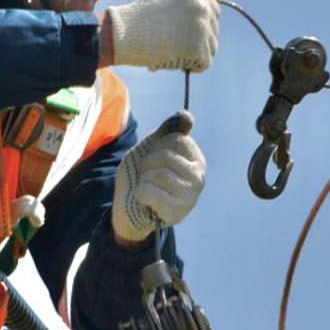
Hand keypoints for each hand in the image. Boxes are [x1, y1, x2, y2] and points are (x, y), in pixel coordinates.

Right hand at [103, 0, 225, 71]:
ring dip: (196, 51)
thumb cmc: (144, 15)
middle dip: (198, 36)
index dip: (196, 21)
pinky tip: (175, 58)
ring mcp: (202, 28)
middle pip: (213, 29)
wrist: (126, 33)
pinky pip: (204, 63)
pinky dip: (192, 65)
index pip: (214, 10)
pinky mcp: (199, 49)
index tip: (180, 25)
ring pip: (211, 47)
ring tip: (173, 48)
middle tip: (173, 38)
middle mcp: (203, 7)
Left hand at [112, 111, 205, 245]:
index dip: (156, 146)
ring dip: (144, 179)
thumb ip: (168, 130)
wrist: (130, 209)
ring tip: (147, 187)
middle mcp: (198, 177)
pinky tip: (145, 199)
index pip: (176, 139)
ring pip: (158, 175)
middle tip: (147, 175)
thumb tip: (187, 116)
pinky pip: (150, 192)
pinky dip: (140, 193)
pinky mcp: (177, 213)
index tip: (154, 158)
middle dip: (148, 163)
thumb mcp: (152, 147)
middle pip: (166, 156)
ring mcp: (190, 196)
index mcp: (195, 159)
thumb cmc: (144, 175)